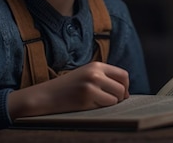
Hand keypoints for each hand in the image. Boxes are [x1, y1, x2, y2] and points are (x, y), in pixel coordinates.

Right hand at [7, 61, 129, 118]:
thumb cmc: (68, 87)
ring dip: (111, 104)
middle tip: (111, 101)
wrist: (46, 95)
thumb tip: (126, 92)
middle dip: (120, 97)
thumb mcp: (86, 75)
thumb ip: (104, 78)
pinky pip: (105, 105)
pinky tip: (90, 106)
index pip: (123, 75)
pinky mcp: (86, 98)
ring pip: (116, 98)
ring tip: (98, 103)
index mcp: (96, 65)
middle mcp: (95, 73)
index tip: (121, 94)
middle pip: (122, 87)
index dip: (125, 86)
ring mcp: (91, 85)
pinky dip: (102, 108)